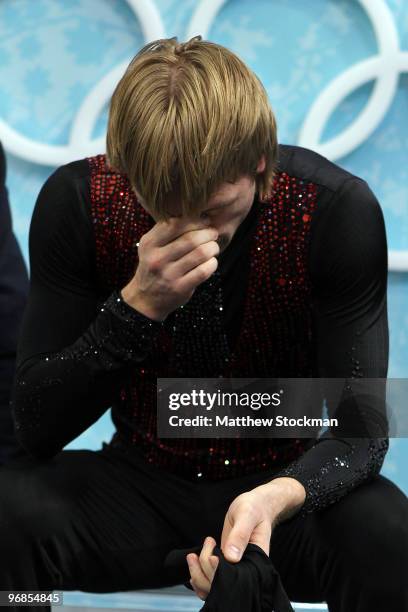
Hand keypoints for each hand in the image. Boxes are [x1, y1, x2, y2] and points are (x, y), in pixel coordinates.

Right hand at [121, 216, 218, 320]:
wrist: (145, 299)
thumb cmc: (153, 267)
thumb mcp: (150, 247)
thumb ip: (166, 231)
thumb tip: (195, 214)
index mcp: (149, 243)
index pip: (175, 224)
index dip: (195, 220)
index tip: (204, 220)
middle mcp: (157, 258)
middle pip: (191, 239)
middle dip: (208, 233)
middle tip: (213, 234)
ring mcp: (169, 275)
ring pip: (200, 254)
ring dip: (212, 248)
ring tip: (214, 247)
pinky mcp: (180, 288)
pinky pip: (204, 271)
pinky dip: (212, 263)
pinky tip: (211, 262)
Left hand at [186, 478, 304, 600]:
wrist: (254, 506)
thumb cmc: (254, 508)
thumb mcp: (247, 516)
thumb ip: (240, 535)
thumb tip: (231, 557)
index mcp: (256, 563)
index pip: (236, 580)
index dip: (220, 573)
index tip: (212, 556)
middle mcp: (245, 570)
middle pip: (222, 586)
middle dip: (205, 570)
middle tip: (206, 544)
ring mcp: (234, 568)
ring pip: (213, 585)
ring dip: (198, 574)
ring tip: (193, 555)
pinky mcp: (225, 563)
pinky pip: (211, 577)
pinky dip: (199, 575)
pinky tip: (193, 562)